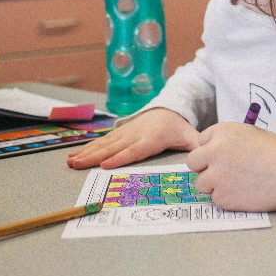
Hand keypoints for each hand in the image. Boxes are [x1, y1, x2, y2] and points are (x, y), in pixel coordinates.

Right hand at [66, 108, 198, 170]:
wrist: (167, 109)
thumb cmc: (178, 127)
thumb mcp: (189, 135)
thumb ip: (195, 145)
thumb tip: (203, 154)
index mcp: (152, 138)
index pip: (135, 150)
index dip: (120, 157)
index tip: (105, 166)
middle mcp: (135, 134)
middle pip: (113, 147)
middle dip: (94, 157)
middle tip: (78, 165)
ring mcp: (124, 133)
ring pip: (104, 144)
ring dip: (87, 153)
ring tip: (72, 162)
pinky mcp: (118, 133)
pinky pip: (102, 142)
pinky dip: (87, 148)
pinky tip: (75, 156)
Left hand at [186, 123, 275, 211]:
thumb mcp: (252, 134)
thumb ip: (229, 140)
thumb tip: (212, 150)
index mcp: (223, 132)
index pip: (201, 141)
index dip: (212, 150)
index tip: (224, 157)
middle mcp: (214, 152)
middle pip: (193, 162)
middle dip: (205, 167)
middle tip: (222, 173)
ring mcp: (216, 175)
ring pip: (201, 184)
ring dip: (214, 185)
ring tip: (237, 184)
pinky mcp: (222, 197)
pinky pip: (215, 199)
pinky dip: (227, 199)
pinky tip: (244, 193)